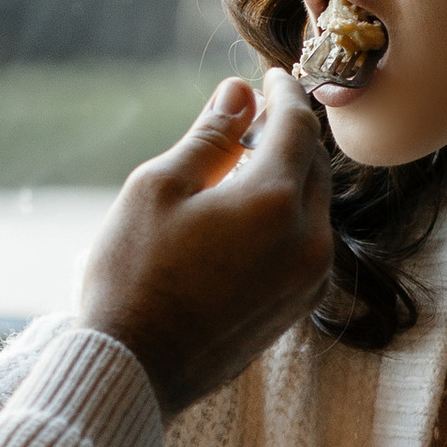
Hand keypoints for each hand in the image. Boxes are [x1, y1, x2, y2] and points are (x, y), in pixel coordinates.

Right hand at [76, 71, 332, 418]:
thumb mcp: (158, 188)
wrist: (135, 369)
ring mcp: (308, 278)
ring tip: (237, 169)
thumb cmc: (133, 275)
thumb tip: (239, 93)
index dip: (284, 93)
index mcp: (273, 201)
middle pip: (312, 164)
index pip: (297, 126)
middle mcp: (308, 239)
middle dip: (286, 134)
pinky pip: (307, 242)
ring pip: (313, 204)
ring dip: (285, 177)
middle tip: (248, 119)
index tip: (267, 77)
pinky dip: (285, 217)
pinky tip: (241, 218)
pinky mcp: (298, 306)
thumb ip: (209, 136)